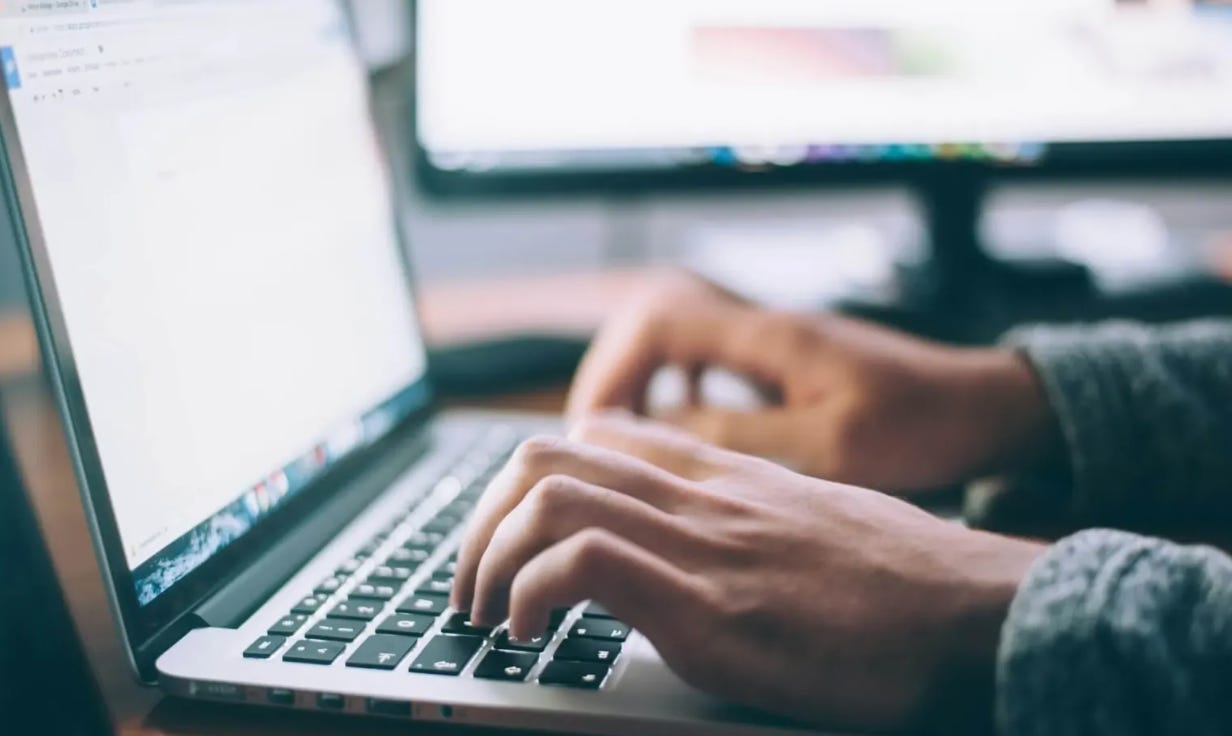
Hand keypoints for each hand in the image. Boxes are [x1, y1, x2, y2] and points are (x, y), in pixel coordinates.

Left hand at [453, 413, 1045, 731]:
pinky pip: (584, 563)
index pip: (598, 436)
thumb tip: (707, 544)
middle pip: (548, 456)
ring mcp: (703, 546)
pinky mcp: (710, 609)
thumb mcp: (817, 523)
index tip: (513, 537)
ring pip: (548, 496)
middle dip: (482, 520)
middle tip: (472, 583)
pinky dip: (531, 594)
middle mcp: (702, 496)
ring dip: (488, 557)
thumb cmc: (909, 583)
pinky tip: (531, 635)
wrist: (982, 614)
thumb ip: (750, 518)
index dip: (530, 481)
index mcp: (725, 477)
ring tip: (486, 613)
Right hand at [567, 270, 1058, 492]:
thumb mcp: (829, 446)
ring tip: (624, 437)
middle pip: (654, 321)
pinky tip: (682, 429)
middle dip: (613, 375)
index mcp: (770, 336)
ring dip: (642, 381)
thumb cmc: (922, 425)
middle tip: (595, 437)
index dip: (612, 369)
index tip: (594, 428)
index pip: (658, 321)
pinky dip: (679, 389)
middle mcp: (764, 326)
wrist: (986, 407)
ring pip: (677, 339)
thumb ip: (741, 435)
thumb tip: (658, 433)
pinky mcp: (786, 362)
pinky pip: (708, 360)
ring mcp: (774, 341)